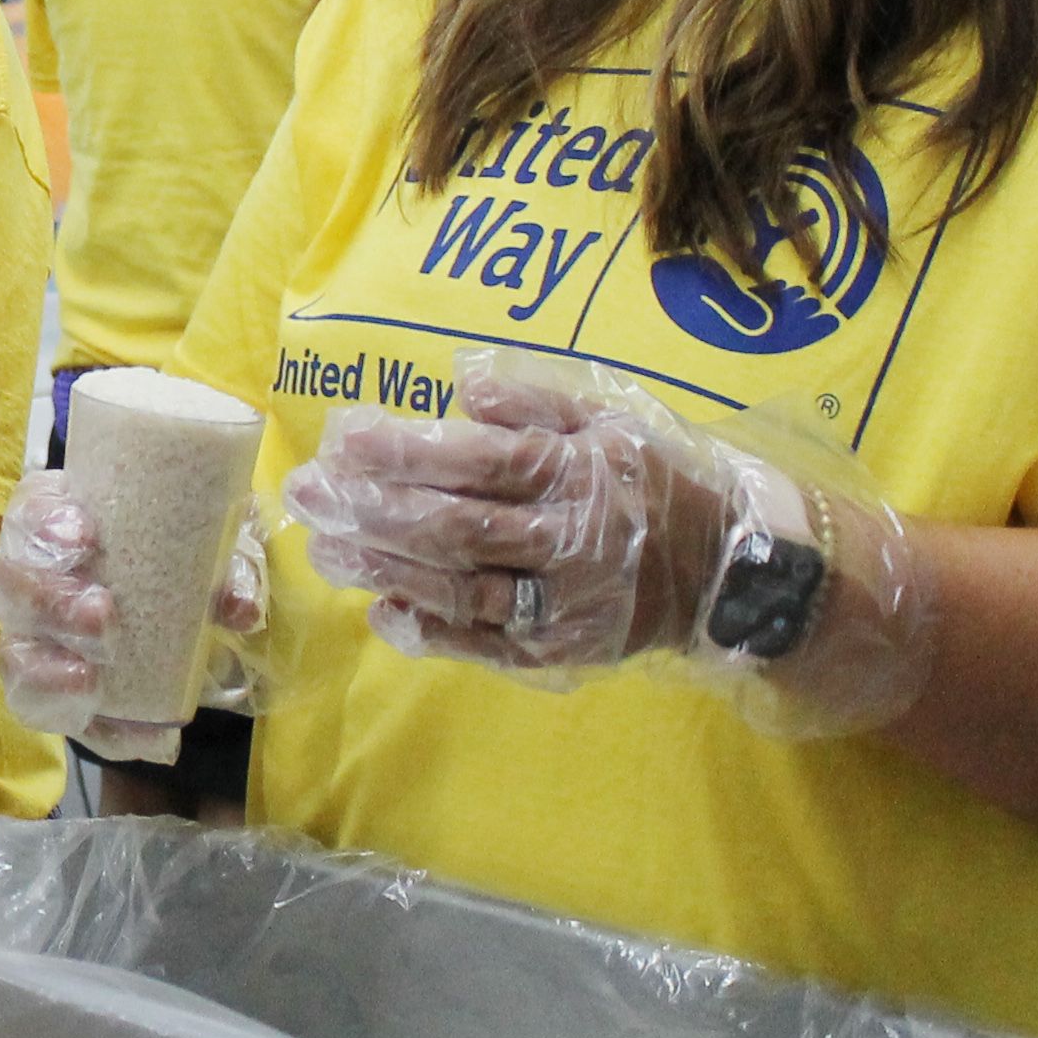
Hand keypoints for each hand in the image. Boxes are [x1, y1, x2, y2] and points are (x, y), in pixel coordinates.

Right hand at [0, 467, 265, 762]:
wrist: (187, 620)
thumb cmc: (183, 561)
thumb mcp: (213, 555)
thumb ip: (229, 571)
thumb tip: (238, 608)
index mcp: (59, 528)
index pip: (28, 515)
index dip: (42, 524)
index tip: (84, 535)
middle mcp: (32, 582)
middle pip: (9, 584)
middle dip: (48, 601)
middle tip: (101, 612)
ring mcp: (35, 642)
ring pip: (15, 656)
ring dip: (46, 671)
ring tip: (90, 681)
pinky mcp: (58, 699)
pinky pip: (63, 721)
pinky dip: (106, 733)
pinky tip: (152, 740)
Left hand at [277, 346, 934, 734]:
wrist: (731, 570)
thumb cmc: (655, 480)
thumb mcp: (612, 419)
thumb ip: (538, 399)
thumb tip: (463, 384)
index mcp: (581, 473)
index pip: (480, 460)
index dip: (406, 449)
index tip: (344, 434)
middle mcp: (571, 541)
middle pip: (455, 529)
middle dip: (370, 509)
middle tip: (306, 492)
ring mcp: (565, 604)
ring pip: (459, 591)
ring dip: (382, 570)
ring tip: (323, 548)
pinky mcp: (561, 653)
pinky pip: (483, 646)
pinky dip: (428, 631)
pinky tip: (380, 611)